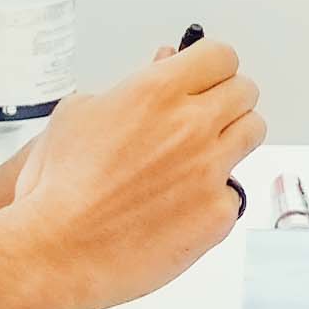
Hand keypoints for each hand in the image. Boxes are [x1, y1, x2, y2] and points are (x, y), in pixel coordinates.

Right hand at [0, 32, 259, 308]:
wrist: (56, 251)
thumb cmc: (57, 188)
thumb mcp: (79, 114)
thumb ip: (132, 85)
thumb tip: (164, 64)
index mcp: (157, 92)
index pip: (221, 56)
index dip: (212, 68)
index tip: (205, 80)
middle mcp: (192, 125)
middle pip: (245, 92)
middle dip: (225, 100)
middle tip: (202, 119)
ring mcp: (211, 170)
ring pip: (252, 133)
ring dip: (230, 140)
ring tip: (196, 160)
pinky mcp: (219, 213)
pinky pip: (234, 191)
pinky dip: (213, 196)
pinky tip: (178, 207)